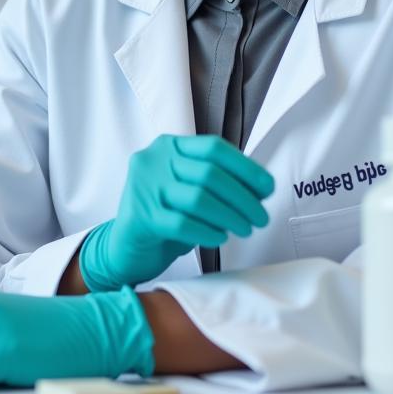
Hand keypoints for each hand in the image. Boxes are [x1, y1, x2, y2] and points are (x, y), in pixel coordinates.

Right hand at [80, 134, 274, 290]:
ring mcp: (143, 188)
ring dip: (230, 216)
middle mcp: (153, 161)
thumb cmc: (164, 215)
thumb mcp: (187, 188)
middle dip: (243, 197)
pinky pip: (182, 224)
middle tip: (261, 217)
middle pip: (209, 173)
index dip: (245, 167)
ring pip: (198, 198)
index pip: (213, 147)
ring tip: (246, 229)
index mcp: (167, 146)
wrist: (125, 247)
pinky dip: (207, 231)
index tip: (267, 187)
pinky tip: (220, 237)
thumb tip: (261, 188)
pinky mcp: (140, 218)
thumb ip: (216, 181)